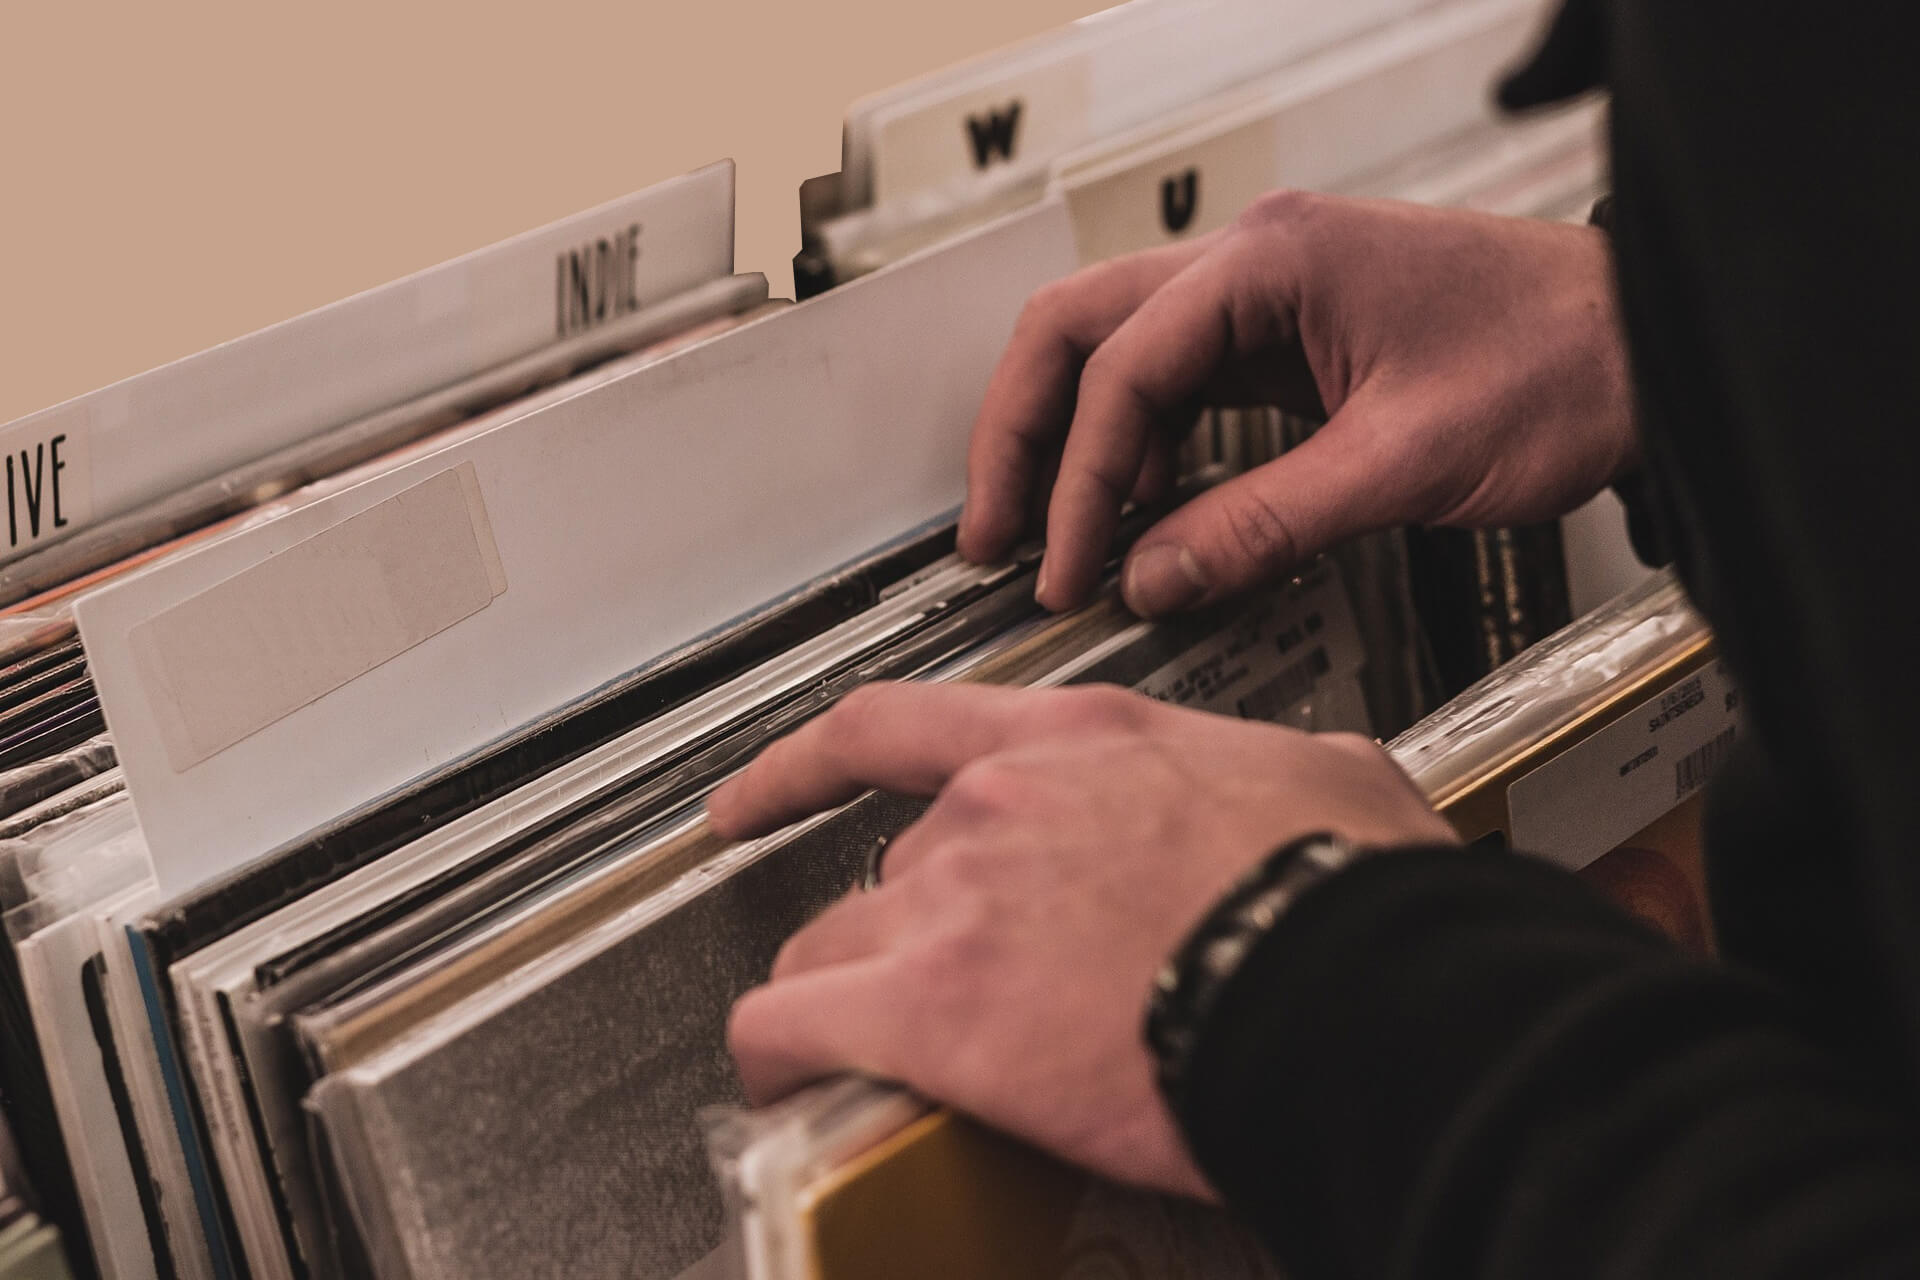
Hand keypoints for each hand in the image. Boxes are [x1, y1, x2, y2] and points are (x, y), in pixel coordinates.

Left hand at [707, 682, 1457, 1198]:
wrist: (1354, 990)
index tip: (766, 786)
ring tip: (877, 1057)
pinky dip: (782, 1060)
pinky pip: (795, 1027)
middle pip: (885, 868)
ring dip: (848, 1001)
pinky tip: (798, 1089)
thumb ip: (1269, 776)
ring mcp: (957, 898)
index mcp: (1084, 740)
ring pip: (832, 947)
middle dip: (906, 935)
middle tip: (944, 991)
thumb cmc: (1356, 898)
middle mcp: (999, 802)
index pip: (900, 726)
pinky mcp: (933, 1006)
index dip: (808, 762)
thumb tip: (1304, 791)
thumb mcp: (1327, 780)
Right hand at [958, 192, 1635, 613]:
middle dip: (1026, 435)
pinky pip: (1179, 385)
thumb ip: (1263, 522)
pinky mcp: (1291, 337)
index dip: (1080, 479)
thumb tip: (1154, 577)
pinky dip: (1141, 449)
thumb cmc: (1563, 364)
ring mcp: (1269, 296)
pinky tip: (1139, 513)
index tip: (1067, 565)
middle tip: (996, 531)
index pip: (1123, 367)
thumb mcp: (1403, 461)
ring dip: (1073, 443)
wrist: (1651, 348)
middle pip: (1078, 330)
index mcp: (1273, 262)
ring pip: (1115, 352)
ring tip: (1052, 536)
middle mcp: (1256, 261)